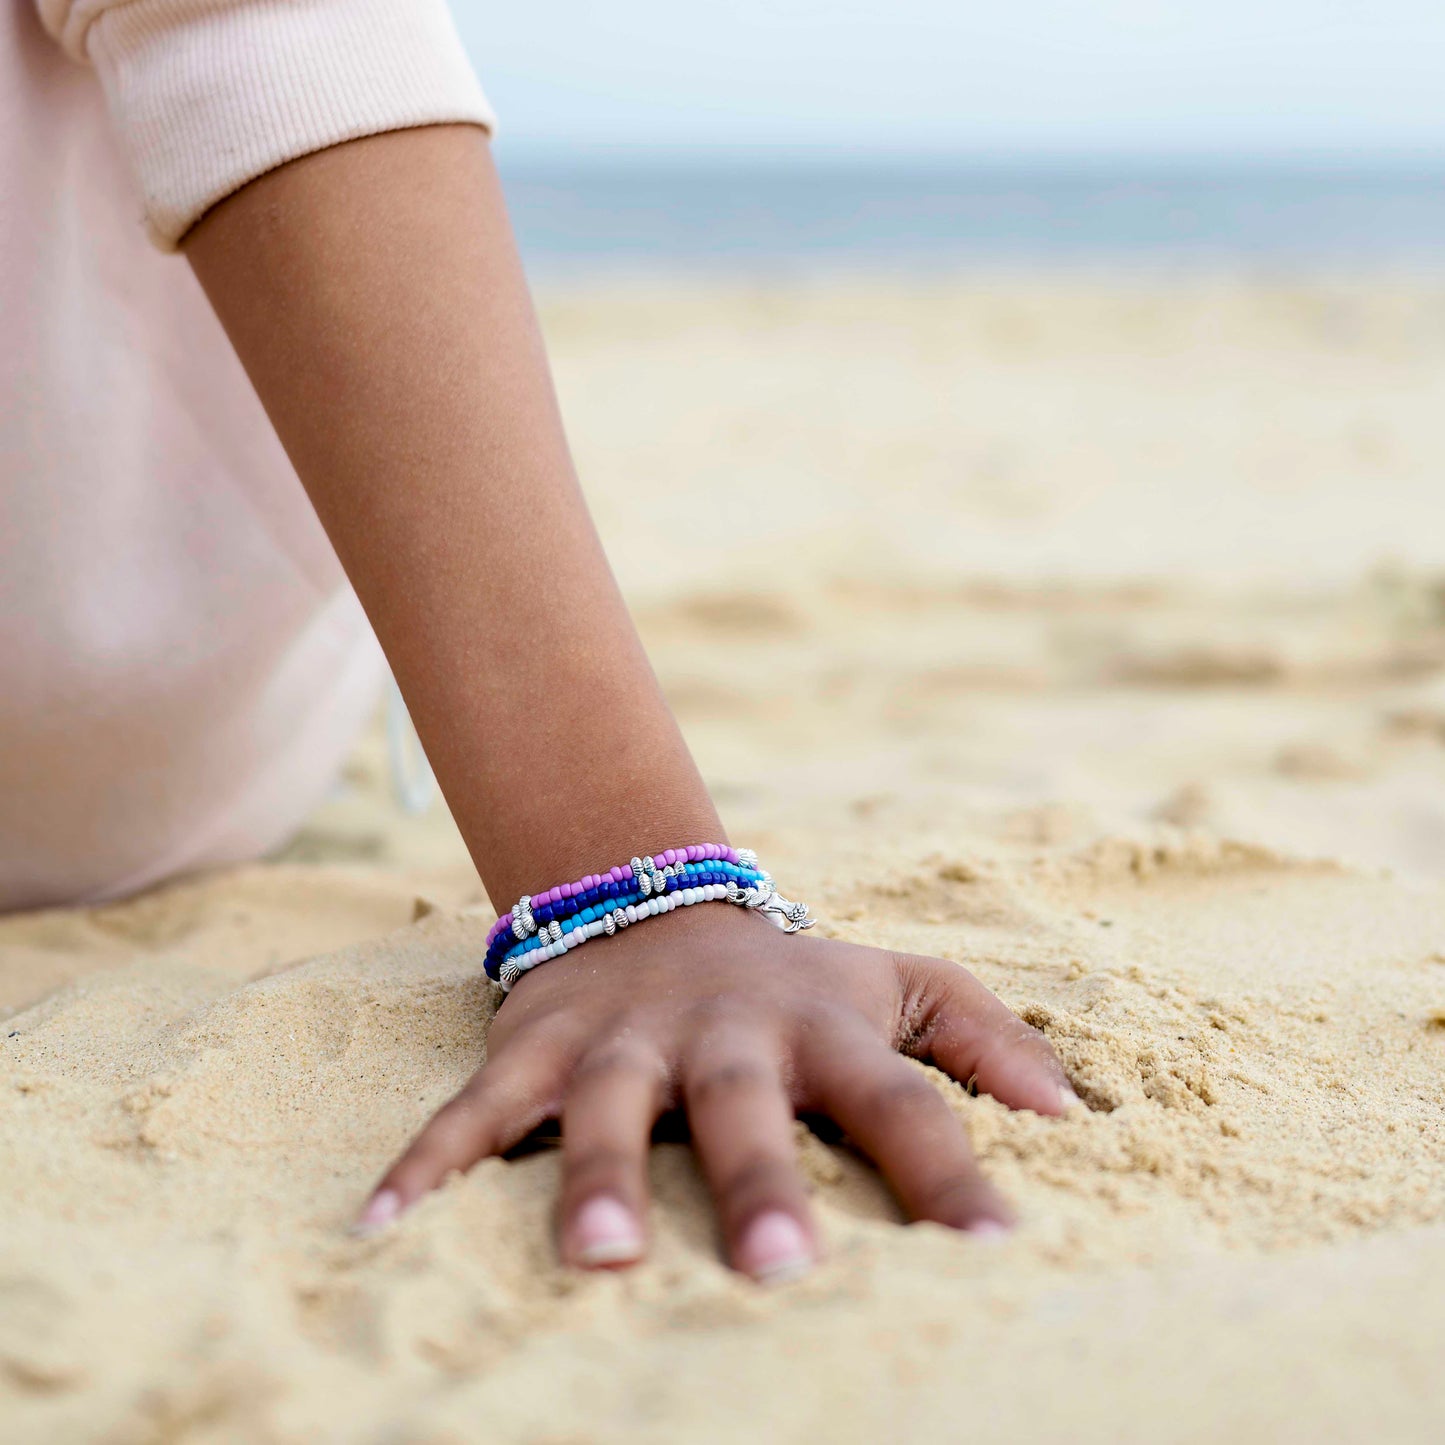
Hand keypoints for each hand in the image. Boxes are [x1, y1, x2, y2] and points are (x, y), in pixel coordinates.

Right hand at [358, 904, 1075, 1281]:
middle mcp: (725, 1032)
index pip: (905, 1100)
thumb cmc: (796, 978)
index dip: (953, 1174)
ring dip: (596, 1178)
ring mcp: (622, 1038)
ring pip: (606, 1108)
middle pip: (747, 1106)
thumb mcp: (897, 982)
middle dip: (761, 1182)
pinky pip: (476, 1105)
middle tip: (783, 1275)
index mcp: (823, 1025)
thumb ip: (984, 1037)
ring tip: (601, 1264)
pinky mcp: (539, 1043)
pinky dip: (428, 1158)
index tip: (1003, 1258)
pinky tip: (378, 1227)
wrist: (656, 904)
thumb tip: (1077, 1119)